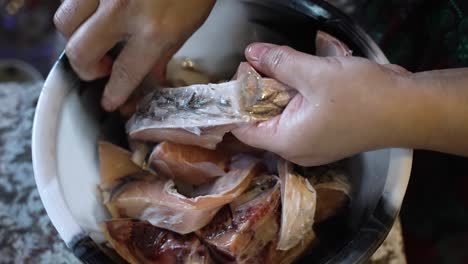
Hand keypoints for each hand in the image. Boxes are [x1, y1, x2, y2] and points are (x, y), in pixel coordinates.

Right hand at [54, 0, 214, 110]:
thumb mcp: (188, 25)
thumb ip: (163, 53)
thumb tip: (150, 78)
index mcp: (153, 31)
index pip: (124, 73)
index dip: (114, 93)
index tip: (108, 101)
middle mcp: (122, 10)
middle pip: (79, 51)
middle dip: (86, 69)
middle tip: (101, 69)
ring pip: (64, 21)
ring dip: (76, 38)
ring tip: (96, 39)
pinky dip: (79, 12)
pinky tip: (97, 15)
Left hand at [232, 43, 413, 165]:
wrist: (408, 109)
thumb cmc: (362, 95)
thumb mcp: (315, 73)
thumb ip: (278, 63)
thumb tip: (251, 53)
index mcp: (286, 141)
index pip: (242, 127)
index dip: (238, 99)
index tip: (246, 72)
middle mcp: (295, 150)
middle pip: (261, 121)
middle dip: (260, 90)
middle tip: (266, 62)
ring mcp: (312, 146)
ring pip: (281, 117)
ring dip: (280, 91)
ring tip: (285, 65)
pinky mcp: (325, 137)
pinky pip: (299, 118)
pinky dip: (296, 98)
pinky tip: (304, 78)